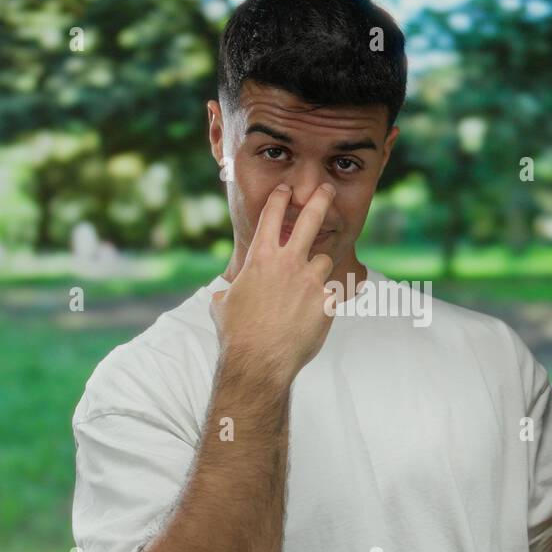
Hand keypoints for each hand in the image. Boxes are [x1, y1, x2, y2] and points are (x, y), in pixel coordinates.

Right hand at [211, 183, 337, 384]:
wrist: (259, 362)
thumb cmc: (237, 335)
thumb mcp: (224, 307)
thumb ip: (227, 295)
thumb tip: (220, 298)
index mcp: (261, 259)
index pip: (272, 216)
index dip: (280, 198)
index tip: (286, 189)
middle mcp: (288, 264)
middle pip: (310, 220)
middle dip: (320, 199)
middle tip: (327, 189)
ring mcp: (310, 282)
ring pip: (323, 261)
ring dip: (318, 269)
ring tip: (309, 287)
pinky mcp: (327, 302)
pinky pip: (332, 293)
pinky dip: (327, 299)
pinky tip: (318, 312)